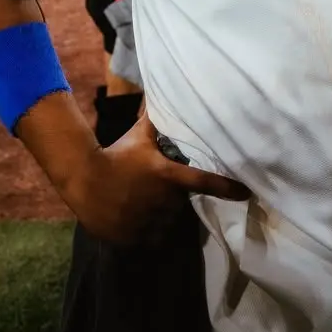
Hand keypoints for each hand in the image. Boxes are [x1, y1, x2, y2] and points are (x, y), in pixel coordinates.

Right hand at [71, 111, 250, 244]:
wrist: (83, 179)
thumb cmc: (115, 154)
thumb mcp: (137, 136)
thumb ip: (154, 120)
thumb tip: (160, 91)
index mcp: (169, 176)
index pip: (205, 182)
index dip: (228, 187)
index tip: (248, 192)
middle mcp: (165, 202)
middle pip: (180, 203)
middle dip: (171, 197)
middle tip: (152, 187)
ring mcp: (150, 223)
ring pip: (167, 223)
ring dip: (160, 215)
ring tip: (140, 202)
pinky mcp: (136, 239)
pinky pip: (151, 238)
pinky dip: (147, 231)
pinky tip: (134, 217)